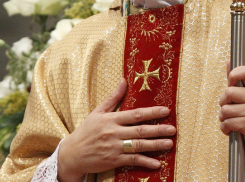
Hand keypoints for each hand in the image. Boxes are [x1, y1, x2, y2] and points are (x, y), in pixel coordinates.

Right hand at [57, 78, 174, 181]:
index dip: (151, 112)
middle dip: (158, 130)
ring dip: (155, 145)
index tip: (166, 110)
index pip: (135, 114)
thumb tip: (124, 80)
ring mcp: (114, 148)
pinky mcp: (113, 161)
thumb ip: (113, 97)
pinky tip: (157, 163)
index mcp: (111, 120)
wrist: (72, 154)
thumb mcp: (97, 112)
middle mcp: (114, 133)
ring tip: (169, 143)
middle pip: (140, 131)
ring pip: (138, 146)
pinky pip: (132, 161)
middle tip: (173, 129)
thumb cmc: (86, 131)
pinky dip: (145, 162)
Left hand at [219, 63, 244, 164]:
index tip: (230, 84)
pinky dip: (225, 128)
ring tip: (232, 121)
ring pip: (225, 110)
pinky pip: (227, 122)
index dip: (234, 74)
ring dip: (223, 118)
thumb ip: (235, 81)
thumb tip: (228, 62)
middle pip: (229, 92)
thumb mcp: (242, 98)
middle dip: (223, 104)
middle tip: (230, 110)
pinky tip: (232, 130)